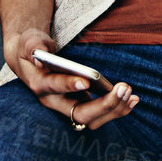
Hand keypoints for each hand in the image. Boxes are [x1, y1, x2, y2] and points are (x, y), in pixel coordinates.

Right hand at [5, 27, 139, 130]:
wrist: (31, 60)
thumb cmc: (31, 48)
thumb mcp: (28, 41)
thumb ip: (32, 46)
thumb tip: (38, 55)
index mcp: (40, 84)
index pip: (54, 88)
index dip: (69, 85)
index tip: (86, 81)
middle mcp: (54, 102)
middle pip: (79, 113)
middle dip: (104, 104)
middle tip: (124, 88)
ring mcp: (68, 106)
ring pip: (92, 119)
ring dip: (114, 109)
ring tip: (132, 95)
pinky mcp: (80, 106)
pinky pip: (100, 115)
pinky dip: (117, 109)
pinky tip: (133, 99)